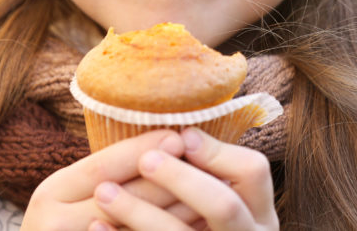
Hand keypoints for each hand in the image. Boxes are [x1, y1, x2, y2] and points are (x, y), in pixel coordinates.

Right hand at [22, 129, 202, 230]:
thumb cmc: (66, 222)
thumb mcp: (73, 192)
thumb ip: (109, 172)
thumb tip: (171, 140)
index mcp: (50, 193)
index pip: (101, 166)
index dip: (140, 150)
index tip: (178, 136)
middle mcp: (53, 223)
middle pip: (119, 198)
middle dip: (167, 181)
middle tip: (208, 166)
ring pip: (133, 230)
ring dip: (177, 213)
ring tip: (213, 196)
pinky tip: (198, 227)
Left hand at [90, 127, 278, 230]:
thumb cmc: (202, 225)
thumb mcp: (217, 202)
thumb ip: (208, 175)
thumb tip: (183, 135)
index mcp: (259, 214)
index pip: (253, 171)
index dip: (218, 152)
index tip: (183, 137)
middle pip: (224, 206)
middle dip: (182, 179)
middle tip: (146, 160)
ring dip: (140, 212)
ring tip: (103, 192)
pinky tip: (97, 227)